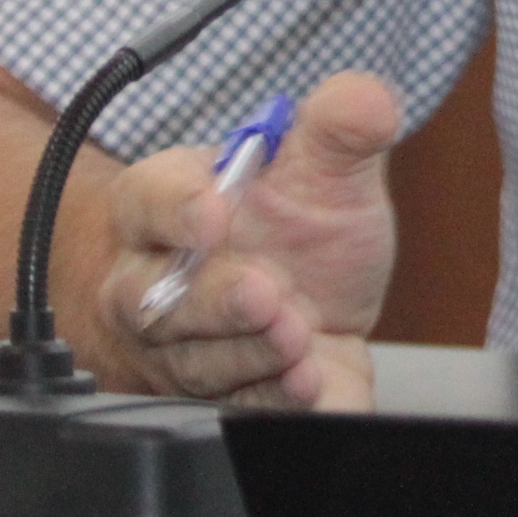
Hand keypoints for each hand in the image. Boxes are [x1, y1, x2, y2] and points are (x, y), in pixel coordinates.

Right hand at [100, 70, 400, 409]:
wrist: (303, 295)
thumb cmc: (290, 220)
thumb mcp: (322, 165)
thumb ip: (339, 128)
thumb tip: (369, 102)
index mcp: (164, 206)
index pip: (148, 200)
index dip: (175, 208)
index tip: (212, 211)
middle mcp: (157, 286)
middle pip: (157, 302)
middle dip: (215, 303)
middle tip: (266, 295)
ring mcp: (183, 352)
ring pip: (195, 366)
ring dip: (249, 360)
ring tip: (299, 345)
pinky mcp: (227, 402)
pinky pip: (238, 415)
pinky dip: (276, 406)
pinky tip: (312, 389)